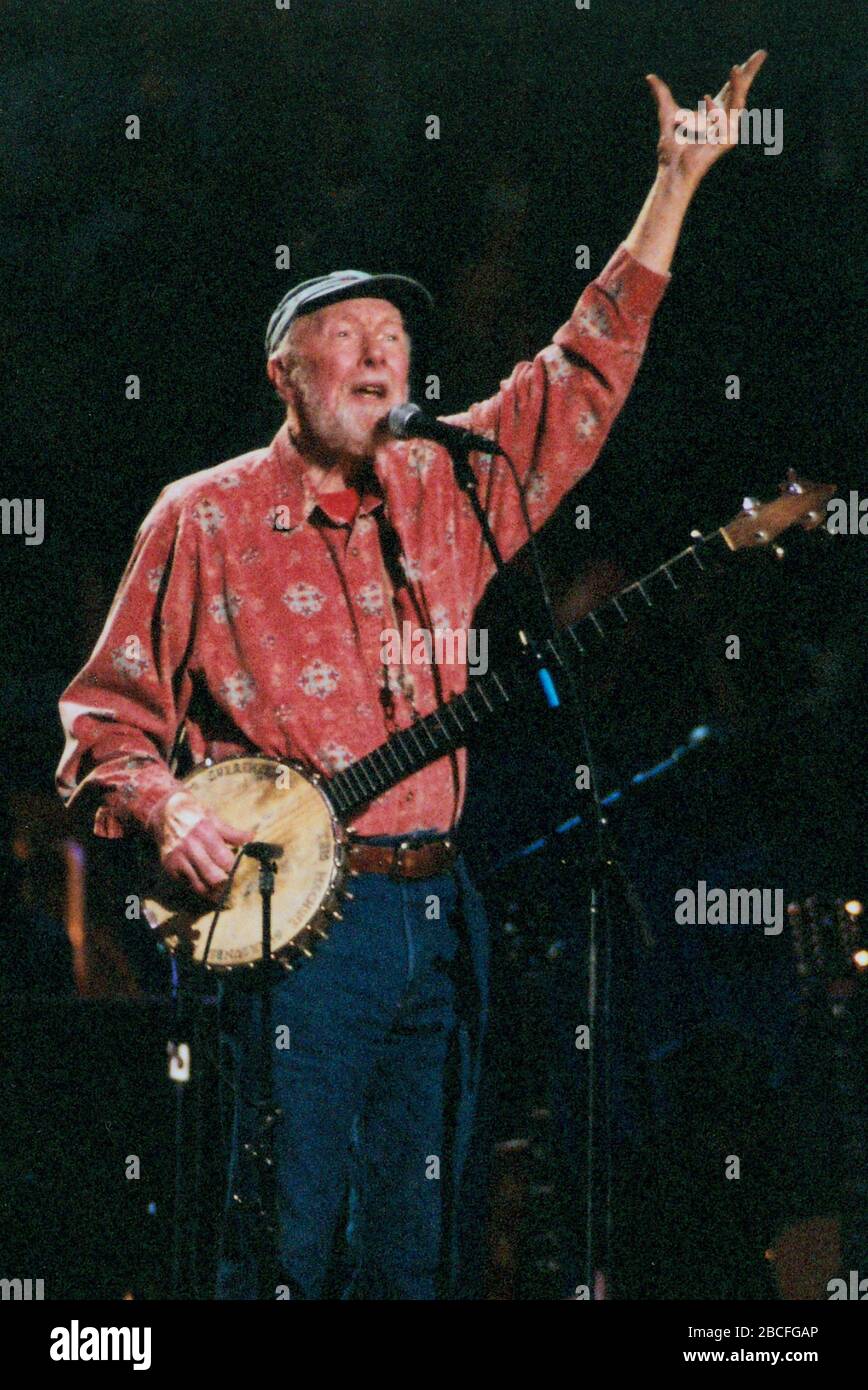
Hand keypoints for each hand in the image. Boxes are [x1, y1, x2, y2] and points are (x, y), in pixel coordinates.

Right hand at [153, 789, 252, 898]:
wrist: (163, 815)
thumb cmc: (193, 816)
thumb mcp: (212, 818)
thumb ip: (231, 832)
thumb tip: (251, 838)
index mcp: (204, 833)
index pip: (225, 860)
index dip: (235, 869)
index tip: (241, 872)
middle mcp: (190, 847)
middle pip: (213, 878)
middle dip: (226, 885)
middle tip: (234, 887)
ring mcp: (178, 859)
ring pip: (200, 887)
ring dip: (214, 893)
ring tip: (224, 893)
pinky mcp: (170, 868)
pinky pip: (188, 885)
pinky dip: (199, 888)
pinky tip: (207, 887)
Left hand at [645, 51, 767, 189]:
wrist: (673, 169)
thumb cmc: (672, 147)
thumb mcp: (667, 113)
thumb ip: (662, 94)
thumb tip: (649, 77)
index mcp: (714, 111)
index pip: (732, 86)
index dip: (743, 71)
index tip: (759, 54)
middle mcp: (724, 118)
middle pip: (742, 90)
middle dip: (750, 72)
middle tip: (761, 54)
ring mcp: (728, 130)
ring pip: (738, 101)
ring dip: (739, 85)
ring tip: (737, 68)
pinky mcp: (727, 141)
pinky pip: (725, 120)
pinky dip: (715, 110)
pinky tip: (706, 98)